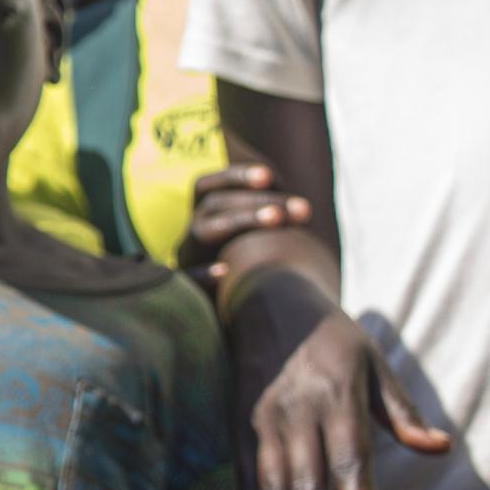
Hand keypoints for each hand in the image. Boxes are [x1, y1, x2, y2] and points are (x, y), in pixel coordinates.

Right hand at [180, 165, 313, 281]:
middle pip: (215, 204)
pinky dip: (202, 274)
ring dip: (241, 222)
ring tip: (276, 219)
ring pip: (204, 232)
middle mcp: (195, 231)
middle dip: (257, 200)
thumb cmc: (250, 265)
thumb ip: (268, 211)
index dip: (236, 176)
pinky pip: (188, 279)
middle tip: (301, 207)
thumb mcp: (253, 234)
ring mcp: (189, 258)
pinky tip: (224, 271)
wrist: (228, 314)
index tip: (268, 175)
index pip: (208, 185)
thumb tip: (298, 200)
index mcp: (206, 214)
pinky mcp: (189, 288)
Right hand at [228, 272, 449, 489]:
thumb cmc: (335, 339)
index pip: (350, 461)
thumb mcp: (376, 363)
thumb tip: (439, 450)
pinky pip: (245, 481)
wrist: (268, 301)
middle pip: (306, 489)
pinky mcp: (241, 429)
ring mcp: (262, 423)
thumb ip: (402, 412)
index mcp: (335, 397)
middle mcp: (295, 414)